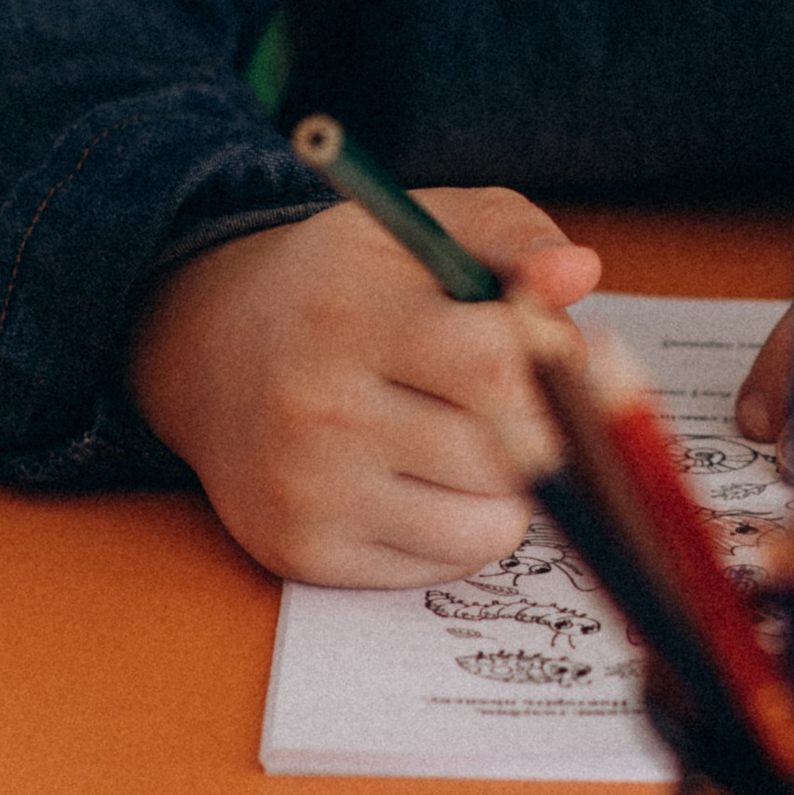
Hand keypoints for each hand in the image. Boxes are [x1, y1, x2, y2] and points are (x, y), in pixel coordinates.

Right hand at [129, 189, 601, 584]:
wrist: (213, 354)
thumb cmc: (342, 287)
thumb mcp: (418, 230)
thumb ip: (510, 235)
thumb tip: (580, 273)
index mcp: (351, 317)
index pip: (495, 366)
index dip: (552, 361)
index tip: (550, 349)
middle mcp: (320, 410)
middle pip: (502, 455)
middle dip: (541, 427)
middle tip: (523, 398)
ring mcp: (309, 492)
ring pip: (488, 523)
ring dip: (513, 485)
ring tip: (478, 434)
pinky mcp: (307, 553)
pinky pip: (447, 564)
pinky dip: (467, 525)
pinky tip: (432, 476)